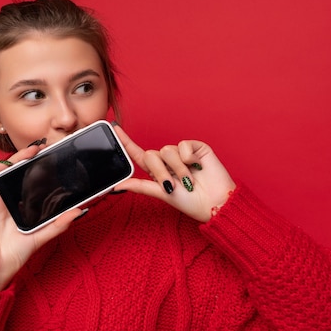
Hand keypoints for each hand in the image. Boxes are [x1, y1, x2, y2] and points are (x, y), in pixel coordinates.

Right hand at [0, 145, 83, 290]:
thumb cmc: (17, 254)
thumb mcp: (41, 236)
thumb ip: (59, 223)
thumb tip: (80, 211)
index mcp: (14, 200)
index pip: (20, 174)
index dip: (27, 160)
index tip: (42, 149)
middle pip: (2, 169)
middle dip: (14, 157)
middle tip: (31, 151)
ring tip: (0, 167)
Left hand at [113, 125, 235, 221]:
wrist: (215, 202)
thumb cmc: (191, 202)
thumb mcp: (162, 195)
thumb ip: (140, 186)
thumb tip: (117, 186)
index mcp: (158, 172)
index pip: (139, 155)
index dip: (127, 142)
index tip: (114, 127)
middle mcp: (168, 161)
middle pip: (152, 155)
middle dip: (161, 172)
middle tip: (173, 185)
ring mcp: (182, 154)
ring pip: (167, 150)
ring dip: (177, 169)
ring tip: (189, 179)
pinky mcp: (195, 148)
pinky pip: (182, 145)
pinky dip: (188, 157)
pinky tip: (197, 166)